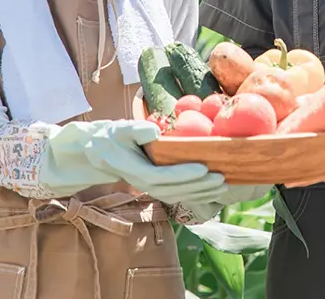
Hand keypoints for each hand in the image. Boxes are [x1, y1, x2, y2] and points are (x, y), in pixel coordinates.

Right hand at [83, 119, 227, 205]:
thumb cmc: (113, 137)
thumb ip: (137, 130)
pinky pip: (178, 195)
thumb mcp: (120, 129)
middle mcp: (145, 184)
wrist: (101, 153)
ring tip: (223, 185)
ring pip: (179, 196)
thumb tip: (156, 131)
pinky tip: (213, 190)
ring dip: (202, 193)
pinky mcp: (157, 187)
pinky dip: (196, 195)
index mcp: (136, 171)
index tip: (204, 167)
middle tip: (222, 178)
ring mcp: (151, 188)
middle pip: (175, 191)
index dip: (184, 174)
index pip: (162, 176)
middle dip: (200, 186)